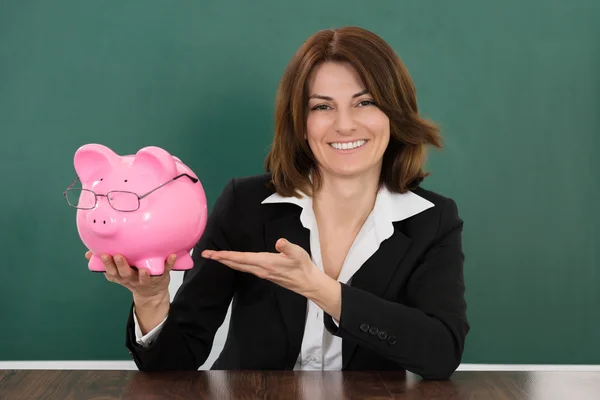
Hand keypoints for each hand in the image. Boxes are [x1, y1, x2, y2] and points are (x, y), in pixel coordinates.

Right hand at [85, 251, 175, 301]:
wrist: (151, 293)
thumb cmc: (132, 276)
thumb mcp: (117, 272)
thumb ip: (104, 262)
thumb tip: (89, 253)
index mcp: (121, 277)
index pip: (111, 272)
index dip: (107, 265)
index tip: (104, 254)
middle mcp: (132, 279)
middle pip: (125, 274)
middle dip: (121, 266)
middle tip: (118, 256)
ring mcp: (147, 279)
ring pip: (143, 278)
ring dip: (143, 273)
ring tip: (142, 268)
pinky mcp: (161, 276)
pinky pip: (165, 270)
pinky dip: (168, 263)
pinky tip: (171, 255)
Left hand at [201, 238, 318, 294]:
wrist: (307, 282)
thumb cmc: (302, 265)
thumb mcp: (297, 253)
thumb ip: (287, 247)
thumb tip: (279, 242)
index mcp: (265, 262)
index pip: (241, 258)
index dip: (226, 255)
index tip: (212, 254)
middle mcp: (260, 269)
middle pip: (236, 264)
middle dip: (220, 259)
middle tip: (205, 254)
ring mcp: (261, 273)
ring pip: (239, 267)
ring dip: (226, 262)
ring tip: (215, 257)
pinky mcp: (264, 274)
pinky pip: (245, 269)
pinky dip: (235, 264)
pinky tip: (232, 263)